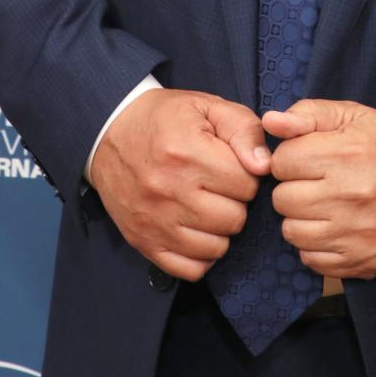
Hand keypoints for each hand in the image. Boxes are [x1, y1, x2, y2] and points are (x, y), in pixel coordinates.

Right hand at [90, 89, 270, 281]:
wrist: (111, 131)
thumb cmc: (165, 118)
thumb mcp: (208, 107)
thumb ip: (244, 130)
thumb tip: (264, 166)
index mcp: (188, 154)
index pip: (247, 184)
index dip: (247, 174)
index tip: (232, 165)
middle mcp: (170, 191)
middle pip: (235, 218)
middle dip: (236, 201)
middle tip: (220, 185)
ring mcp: (155, 222)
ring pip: (217, 246)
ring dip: (220, 228)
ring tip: (208, 205)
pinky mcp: (144, 242)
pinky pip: (190, 269)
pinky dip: (201, 255)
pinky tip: (197, 230)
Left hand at [264, 99, 375, 279]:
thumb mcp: (357, 116)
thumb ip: (309, 114)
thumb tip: (271, 122)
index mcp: (346, 153)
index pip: (282, 162)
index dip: (292, 158)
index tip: (309, 159)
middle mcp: (348, 195)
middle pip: (282, 199)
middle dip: (294, 188)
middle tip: (318, 183)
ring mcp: (355, 233)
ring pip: (291, 232)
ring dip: (302, 219)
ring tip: (324, 206)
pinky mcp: (362, 261)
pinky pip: (311, 260)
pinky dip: (316, 246)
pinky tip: (335, 228)